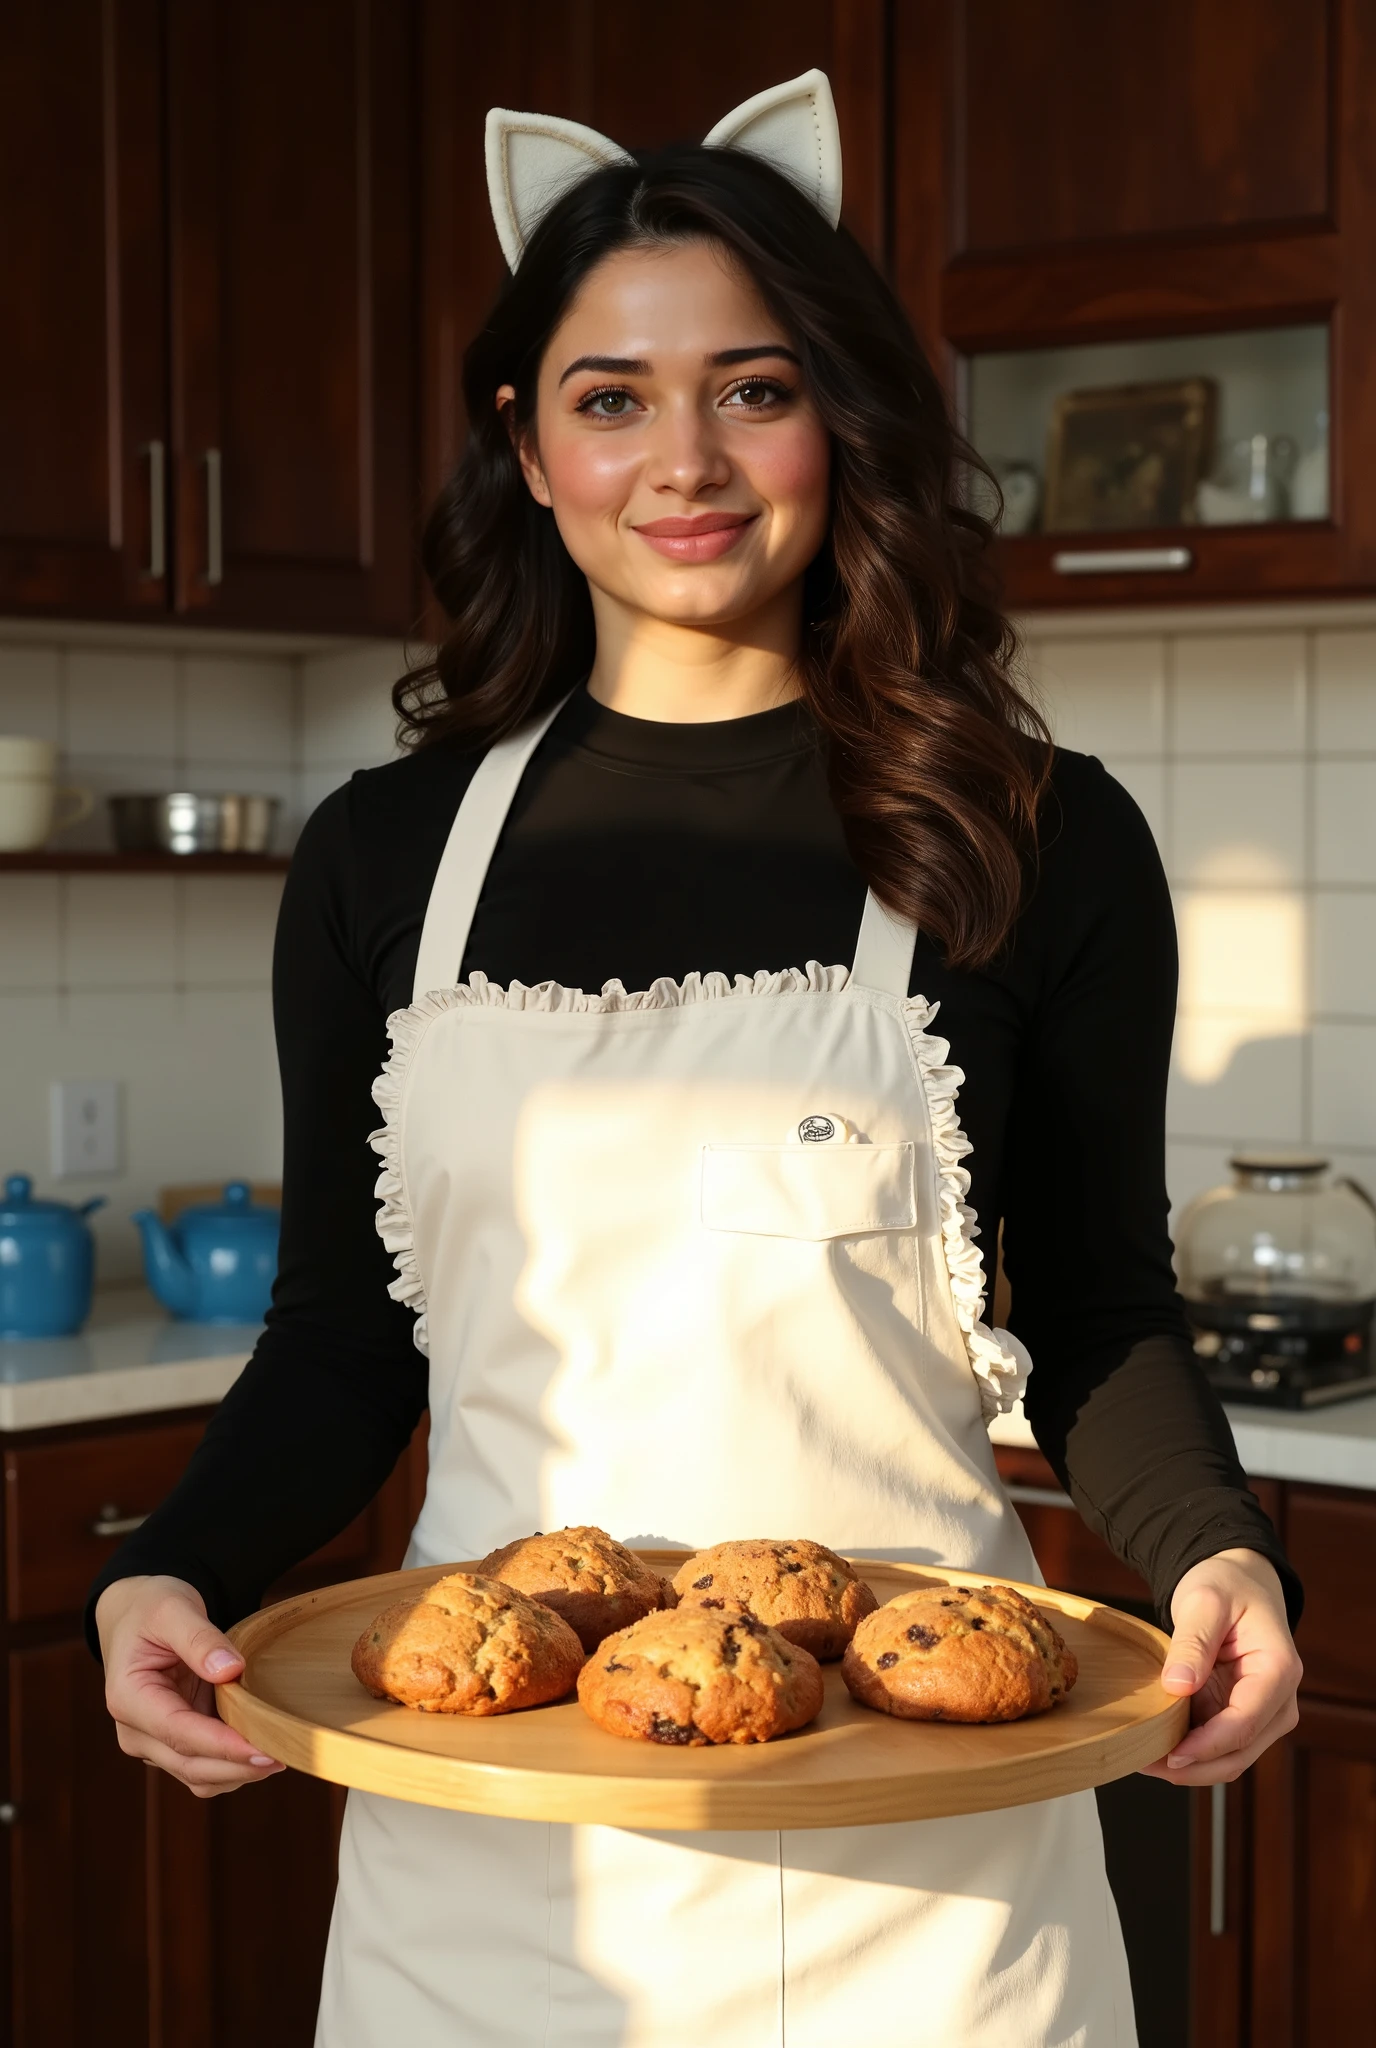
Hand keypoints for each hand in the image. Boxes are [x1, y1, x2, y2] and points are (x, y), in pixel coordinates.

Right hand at [96, 1574, 284, 1797]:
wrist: (134, 1616)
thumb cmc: (150, 1609)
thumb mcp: (172, 1609)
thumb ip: (199, 1638)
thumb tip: (230, 1670)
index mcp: (129, 1698)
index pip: (179, 1733)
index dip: (223, 1747)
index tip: (264, 1750)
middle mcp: (135, 1731)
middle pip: (190, 1765)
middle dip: (237, 1767)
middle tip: (286, 1755)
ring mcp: (153, 1742)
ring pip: (198, 1776)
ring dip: (237, 1772)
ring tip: (281, 1752)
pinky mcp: (172, 1742)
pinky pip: (203, 1767)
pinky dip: (232, 1765)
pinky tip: (261, 1748)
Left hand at [1140, 1547, 1300, 1785]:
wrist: (1240, 1582)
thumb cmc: (1226, 1585)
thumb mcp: (1204, 1601)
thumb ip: (1192, 1642)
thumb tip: (1177, 1686)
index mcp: (1278, 1669)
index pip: (1245, 1723)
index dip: (1207, 1746)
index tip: (1171, 1755)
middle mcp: (1280, 1700)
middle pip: (1240, 1752)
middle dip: (1194, 1767)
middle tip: (1144, 1762)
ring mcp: (1264, 1713)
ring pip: (1231, 1759)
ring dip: (1190, 1766)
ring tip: (1144, 1759)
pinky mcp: (1243, 1716)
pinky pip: (1219, 1746)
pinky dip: (1191, 1753)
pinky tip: (1156, 1747)